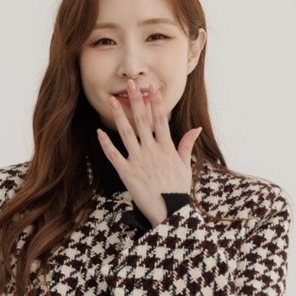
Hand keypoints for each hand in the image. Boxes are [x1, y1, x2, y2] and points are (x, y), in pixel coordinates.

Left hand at [97, 77, 201, 226]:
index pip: (161, 119)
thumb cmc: (178, 190)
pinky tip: (99, 132)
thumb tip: (196, 128)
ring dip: (119, 116)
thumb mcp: (185, 166)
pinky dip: (106, 144)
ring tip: (113, 101)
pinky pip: (114, 155)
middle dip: (137, 101)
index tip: (152, 87)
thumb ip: (186, 145)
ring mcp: (138, 161)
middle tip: (130, 84)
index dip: (156, 102)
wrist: (169, 211)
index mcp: (166, 148)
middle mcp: (152, 150)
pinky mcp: (127, 173)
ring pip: (127, 133)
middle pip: (142, 120)